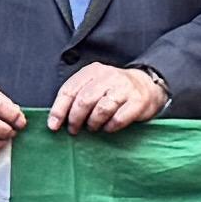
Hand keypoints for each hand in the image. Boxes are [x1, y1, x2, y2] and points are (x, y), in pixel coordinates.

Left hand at [49, 63, 169, 136]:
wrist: (146, 85)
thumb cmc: (113, 89)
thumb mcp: (94, 85)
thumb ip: (77, 97)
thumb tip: (56, 120)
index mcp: (93, 71)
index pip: (70, 90)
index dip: (59, 110)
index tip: (53, 126)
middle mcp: (108, 76)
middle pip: (84, 100)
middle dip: (75, 119)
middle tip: (73, 130)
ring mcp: (124, 88)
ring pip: (101, 109)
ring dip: (93, 123)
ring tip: (92, 128)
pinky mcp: (137, 101)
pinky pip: (118, 118)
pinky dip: (110, 127)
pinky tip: (108, 128)